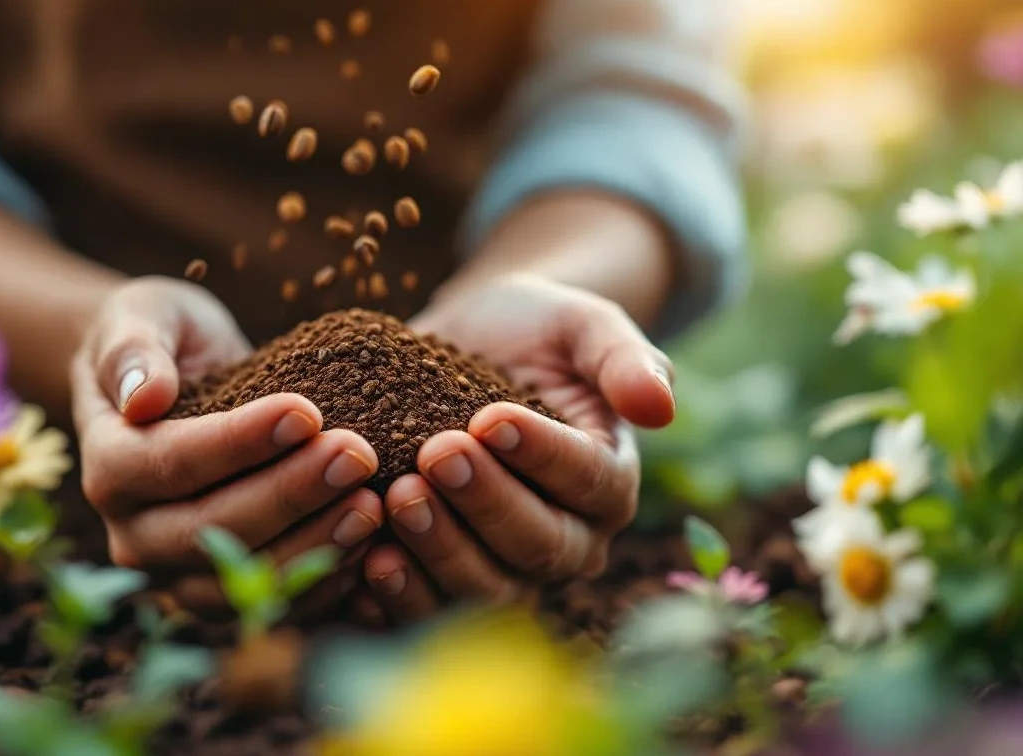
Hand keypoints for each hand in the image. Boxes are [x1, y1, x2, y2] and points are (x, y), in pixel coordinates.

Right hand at [70, 277, 382, 617]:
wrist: (171, 385)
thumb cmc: (161, 341)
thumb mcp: (140, 317)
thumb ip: (133, 348)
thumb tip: (143, 396)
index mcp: (108, 467)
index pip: (170, 464)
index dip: (239, 443)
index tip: (305, 412)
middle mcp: (133, 534)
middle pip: (212, 529)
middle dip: (291, 495)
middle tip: (357, 455)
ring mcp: (177, 574)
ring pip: (244, 579)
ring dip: (314, 547)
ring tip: (372, 503)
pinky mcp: (222, 593)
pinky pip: (273, 602)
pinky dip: (323, 580)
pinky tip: (371, 543)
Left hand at [361, 273, 675, 621]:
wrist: (465, 348)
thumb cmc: (533, 332)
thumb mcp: (580, 324)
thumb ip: (622, 358)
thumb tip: (660, 407)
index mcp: (608, 483)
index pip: (588, 481)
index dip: (542, 455)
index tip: (490, 418)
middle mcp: (567, 539)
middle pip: (539, 545)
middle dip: (485, 503)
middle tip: (434, 456)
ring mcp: (507, 569)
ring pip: (485, 587)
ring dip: (440, 549)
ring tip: (396, 497)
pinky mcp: (446, 581)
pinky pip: (429, 607)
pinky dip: (399, 593)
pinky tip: (365, 558)